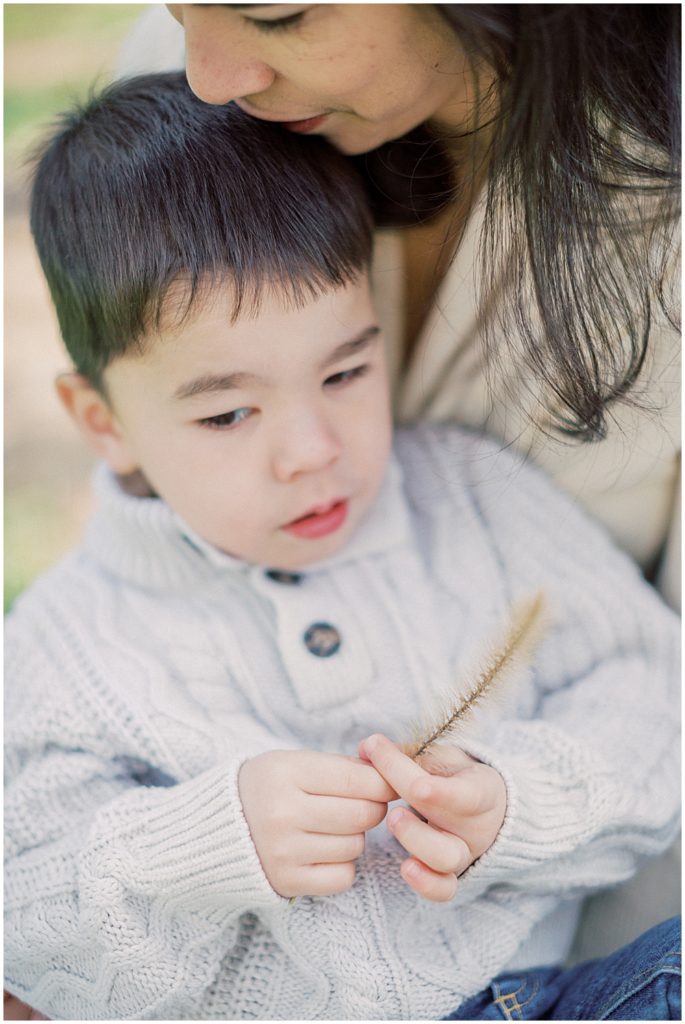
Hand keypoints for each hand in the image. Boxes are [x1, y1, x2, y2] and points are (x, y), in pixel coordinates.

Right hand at [238, 749, 396, 898]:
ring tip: (332, 827)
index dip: (383, 783)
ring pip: (356, 845)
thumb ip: (342, 766)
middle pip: (363, 814)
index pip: (358, 779)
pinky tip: (324, 851)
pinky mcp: (287, 881)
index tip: (386, 784)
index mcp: (285, 772)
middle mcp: (282, 812)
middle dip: (373, 809)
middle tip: (363, 805)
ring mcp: (283, 851)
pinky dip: (343, 865)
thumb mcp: (294, 762)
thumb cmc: (268, 788)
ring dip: (355, 836)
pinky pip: (344, 876)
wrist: (217, 828)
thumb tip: (390, 771)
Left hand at [358, 734, 505, 901]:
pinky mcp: (450, 875)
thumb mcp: (440, 757)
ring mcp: (464, 852)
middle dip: (421, 810)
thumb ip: (405, 754)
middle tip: (394, 805)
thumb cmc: (454, 778)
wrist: (482, 811)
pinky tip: (406, 868)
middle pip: (452, 823)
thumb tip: (366, 747)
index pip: (466, 793)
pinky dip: (426, 883)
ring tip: (394, 821)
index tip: (416, 786)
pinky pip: (444, 889)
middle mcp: (475, 825)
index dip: (443, 792)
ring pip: (447, 858)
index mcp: (481, 791)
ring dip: (417, 841)